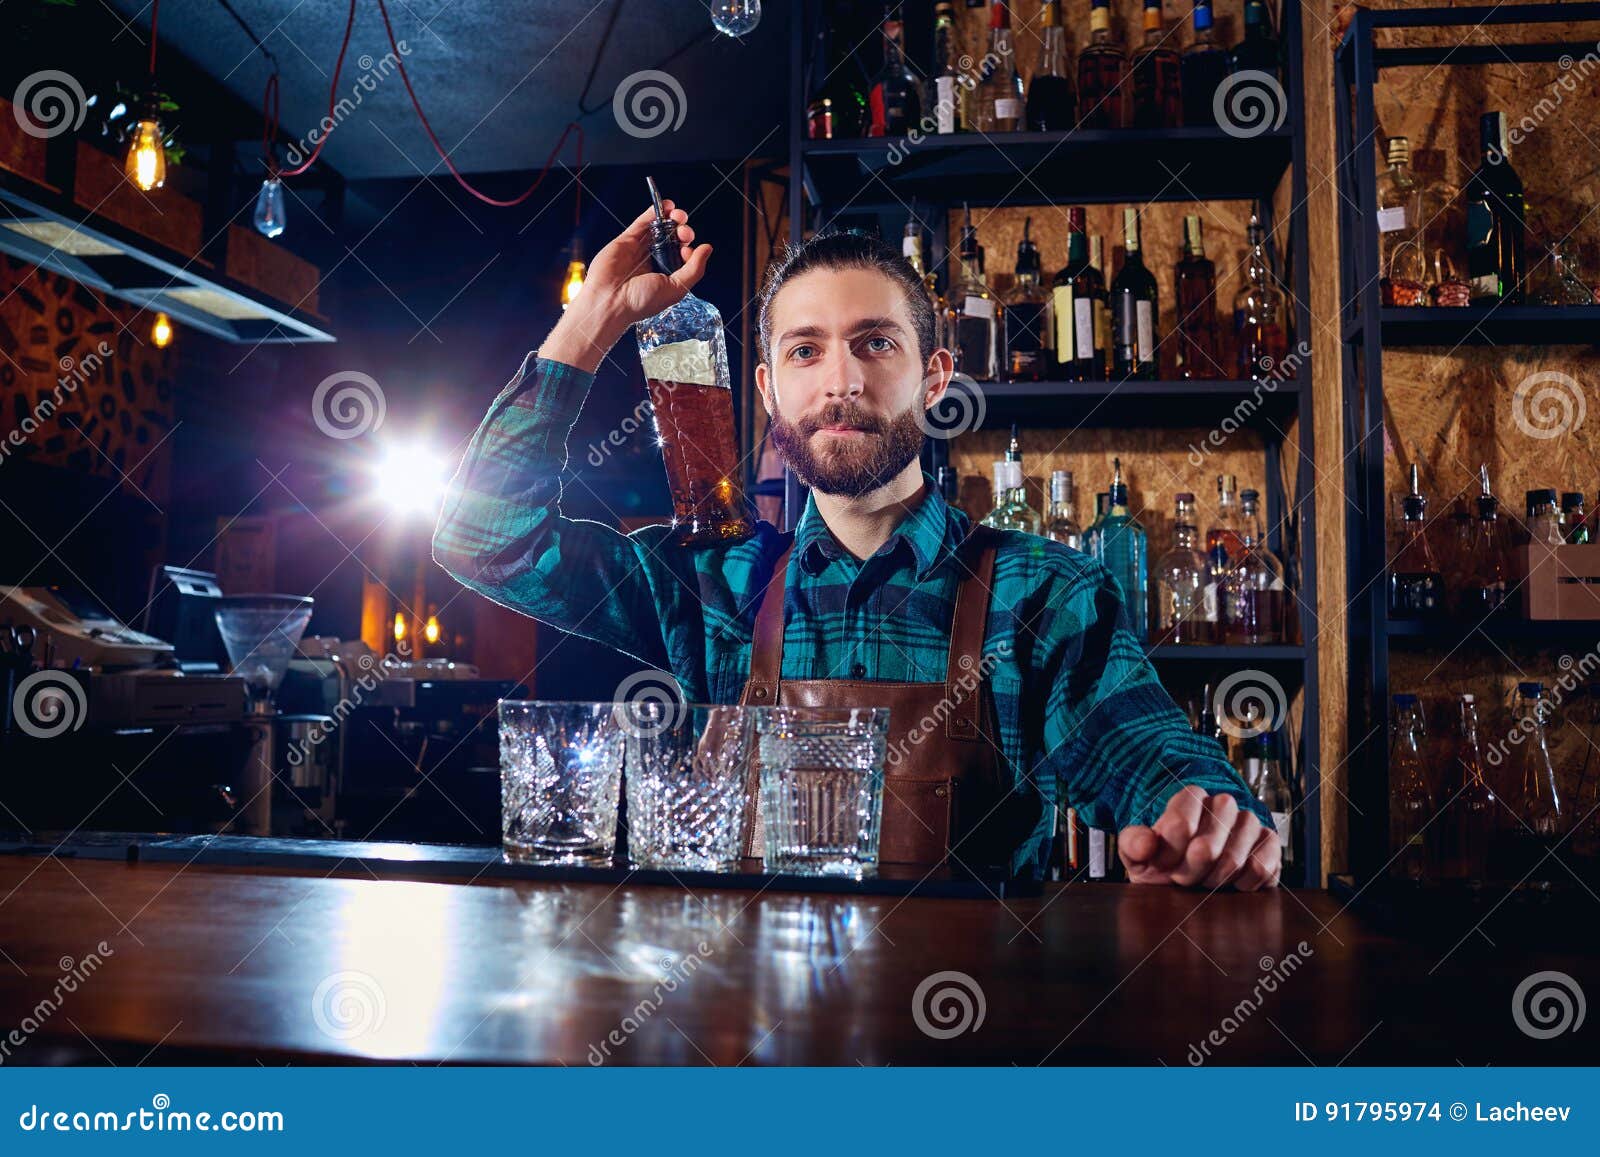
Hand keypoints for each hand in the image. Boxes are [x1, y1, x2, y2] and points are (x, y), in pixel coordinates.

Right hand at [537, 199, 712, 372]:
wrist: (609, 301)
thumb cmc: (641, 302)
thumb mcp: (677, 289)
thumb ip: (694, 269)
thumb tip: (707, 248)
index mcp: (667, 276)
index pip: (683, 256)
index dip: (689, 249)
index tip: (687, 251)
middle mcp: (654, 262)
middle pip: (673, 240)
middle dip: (682, 231)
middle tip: (684, 230)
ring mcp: (640, 250)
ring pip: (658, 229)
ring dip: (671, 218)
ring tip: (677, 214)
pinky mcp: (626, 241)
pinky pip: (641, 223)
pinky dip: (653, 213)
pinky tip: (665, 206)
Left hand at [1117, 785, 1280, 890]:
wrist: (1192, 882)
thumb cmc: (1163, 865)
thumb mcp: (1138, 856)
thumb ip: (1133, 844)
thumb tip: (1147, 844)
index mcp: (1190, 798)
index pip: (1180, 824)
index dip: (1170, 854)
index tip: (1162, 866)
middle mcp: (1222, 804)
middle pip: (1207, 847)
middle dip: (1190, 872)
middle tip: (1183, 879)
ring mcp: (1249, 822)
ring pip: (1234, 859)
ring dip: (1215, 881)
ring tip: (1205, 882)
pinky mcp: (1269, 843)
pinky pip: (1261, 867)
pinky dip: (1244, 884)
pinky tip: (1232, 885)